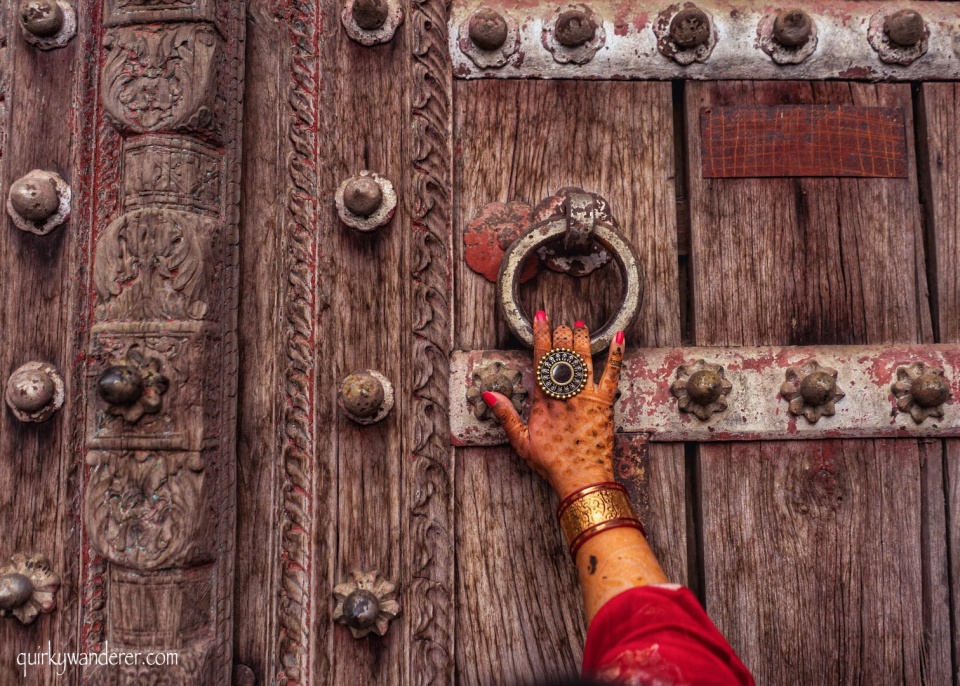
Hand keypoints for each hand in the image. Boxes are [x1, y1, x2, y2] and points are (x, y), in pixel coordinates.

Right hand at [482, 311, 624, 498]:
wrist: (581, 478)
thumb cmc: (551, 463)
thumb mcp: (521, 442)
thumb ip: (505, 415)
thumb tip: (489, 394)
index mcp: (544, 401)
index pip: (541, 360)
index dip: (541, 336)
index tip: (541, 319)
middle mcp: (565, 394)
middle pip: (563, 355)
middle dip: (561, 334)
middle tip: (560, 322)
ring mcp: (587, 397)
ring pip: (584, 359)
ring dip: (582, 339)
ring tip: (579, 324)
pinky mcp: (605, 403)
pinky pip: (613, 374)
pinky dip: (617, 354)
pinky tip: (620, 336)